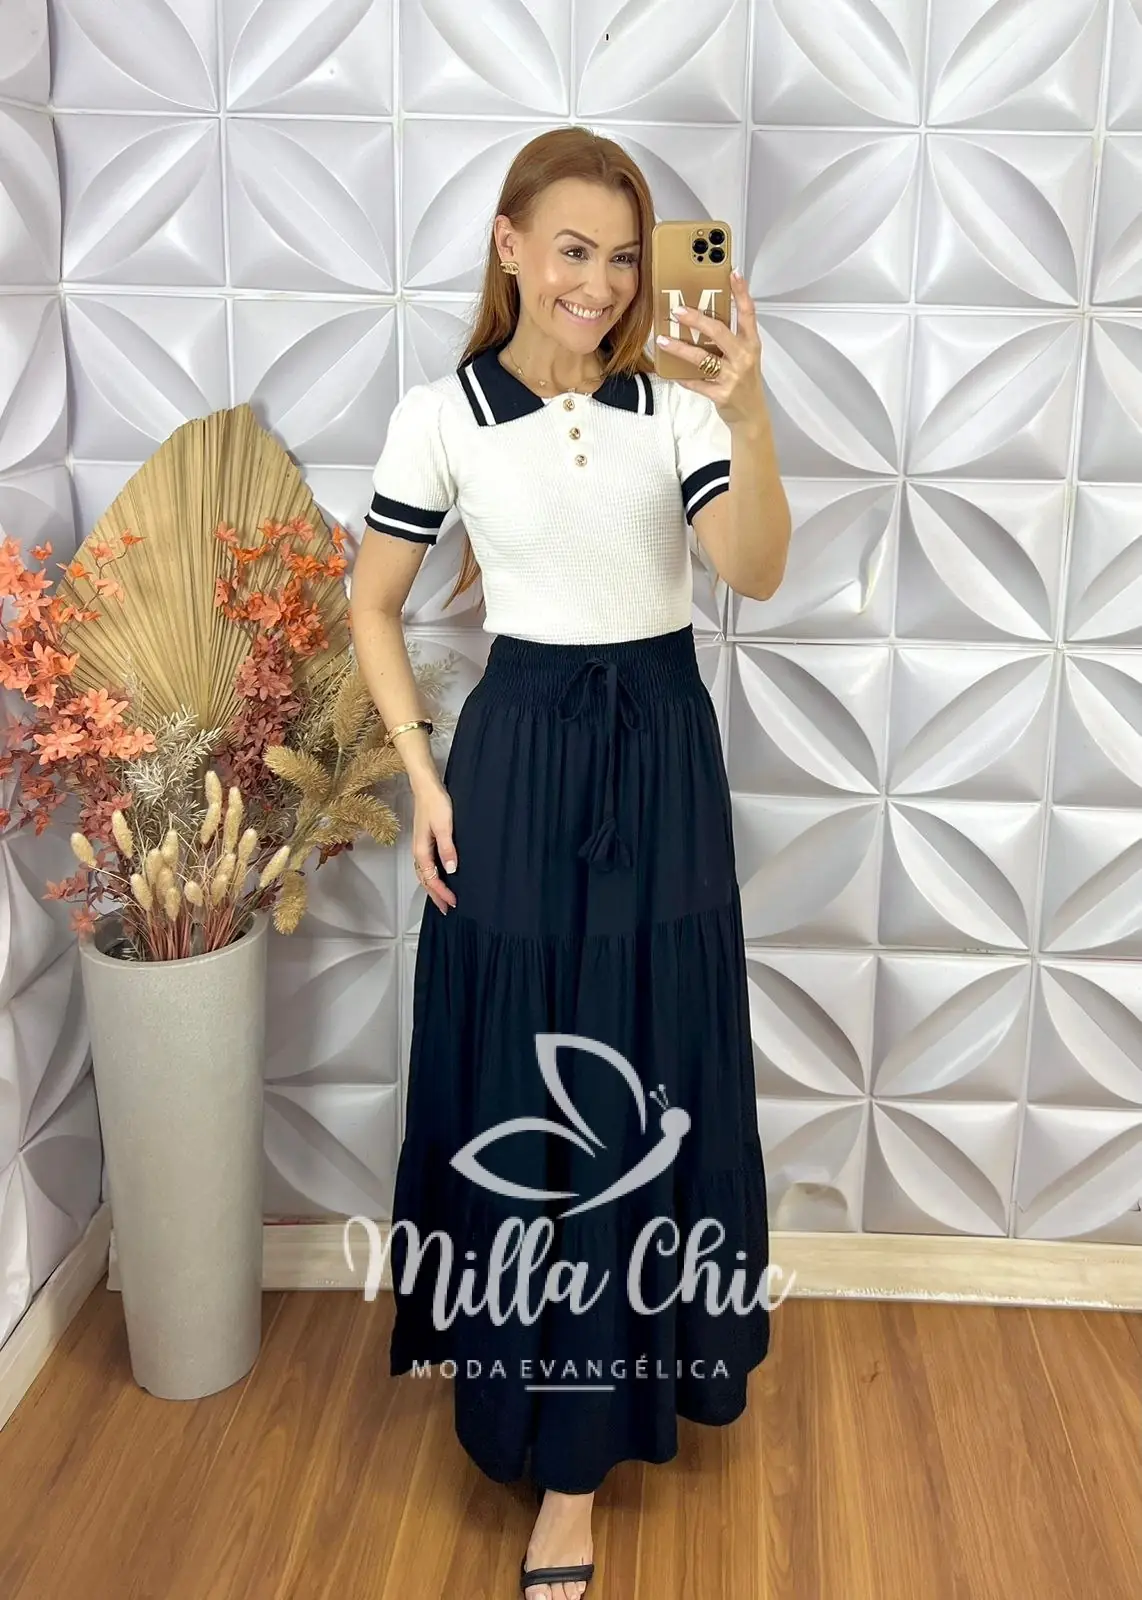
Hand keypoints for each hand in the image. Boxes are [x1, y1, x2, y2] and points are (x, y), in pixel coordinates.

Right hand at [412, 783, 457, 913]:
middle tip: (446, 909)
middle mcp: (418, 852)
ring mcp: (419, 847)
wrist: (426, 788)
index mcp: (422, 851)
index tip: (453, 903)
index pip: (431, 879)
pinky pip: (425, 866)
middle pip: (425, 880)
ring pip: (424, 875)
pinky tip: (439, 877)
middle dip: (435, 896)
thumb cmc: (436, 804)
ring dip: (432, 888)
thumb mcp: (445, 827)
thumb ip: (447, 849)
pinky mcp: (423, 842)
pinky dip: (431, 877)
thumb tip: (451, 870)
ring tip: (442, 899)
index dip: (442, 892)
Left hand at [657, 269, 766, 428]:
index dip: (741, 292)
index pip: (748, 313)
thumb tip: (703, 319)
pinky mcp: (721, 394)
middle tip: (677, 310)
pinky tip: (669, 372)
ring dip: (680, 348)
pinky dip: (681, 377)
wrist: (751, 415)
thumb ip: (730, 339)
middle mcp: (743, 357)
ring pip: (702, 358)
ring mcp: (733, 376)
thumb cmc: (745, 382)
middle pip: (719, 332)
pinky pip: (696, 383)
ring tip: (663, 340)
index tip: (733, 273)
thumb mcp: (745, 357)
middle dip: (697, 320)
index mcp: (751, 344)